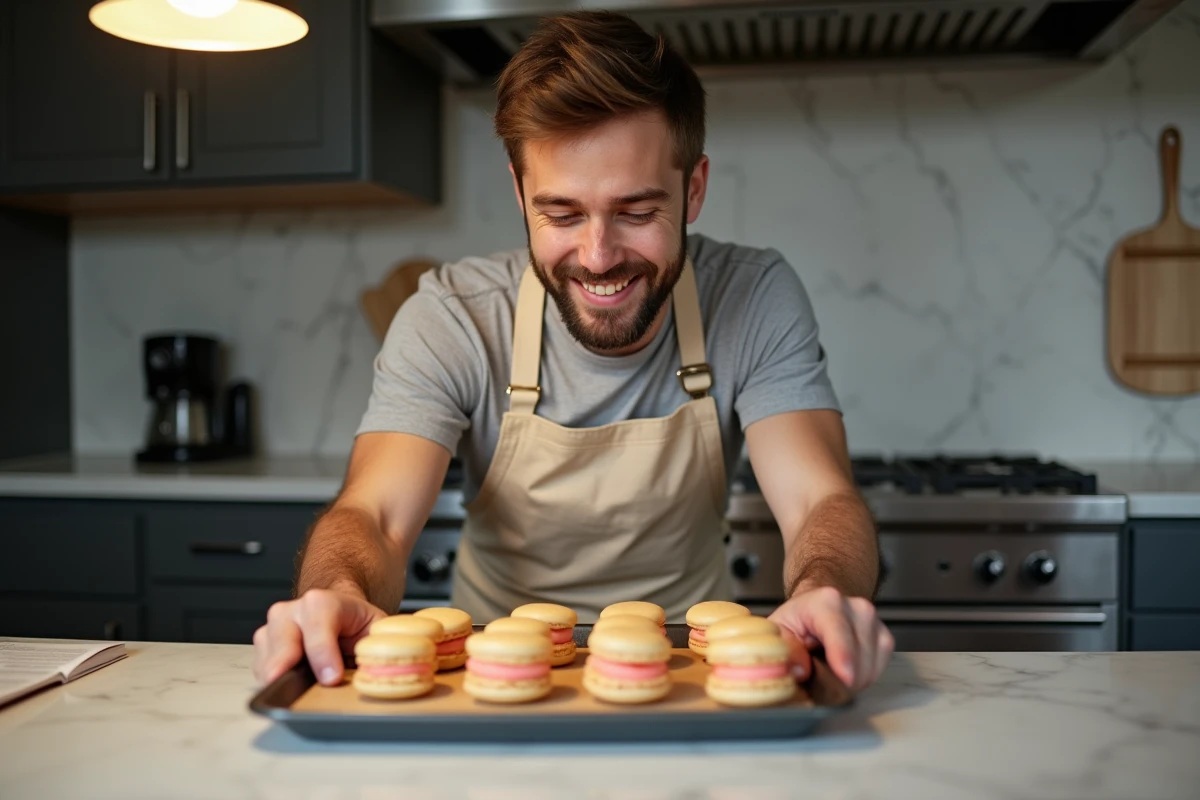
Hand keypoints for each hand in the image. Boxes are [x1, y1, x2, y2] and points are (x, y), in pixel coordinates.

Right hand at [252, 588, 386, 686]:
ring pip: (267, 651)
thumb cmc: (358, 625)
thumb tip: (383, 671)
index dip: (323, 649)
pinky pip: (259, 665)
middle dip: (287, 662)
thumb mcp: (377, 630)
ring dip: (277, 675)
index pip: (318, 618)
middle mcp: (295, 610)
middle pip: (284, 635)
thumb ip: (380, 646)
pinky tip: (286, 687)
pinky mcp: (265, 644)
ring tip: (293, 691)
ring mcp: (275, 626)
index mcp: (326, 601)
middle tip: (291, 688)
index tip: (331, 678)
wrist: (341, 615)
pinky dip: (271, 680)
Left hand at [768, 585, 893, 690]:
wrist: (816, 609)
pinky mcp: (884, 637)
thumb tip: (799, 671)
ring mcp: (873, 622)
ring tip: (829, 674)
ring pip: (869, 668)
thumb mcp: (778, 632)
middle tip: (817, 683)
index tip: (845, 678)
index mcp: (826, 602)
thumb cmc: (797, 621)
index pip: (839, 632)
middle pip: (857, 657)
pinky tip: (845, 672)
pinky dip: (862, 679)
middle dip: (838, 681)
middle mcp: (856, 608)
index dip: (843, 656)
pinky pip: (878, 670)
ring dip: (850, 682)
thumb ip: (786, 650)